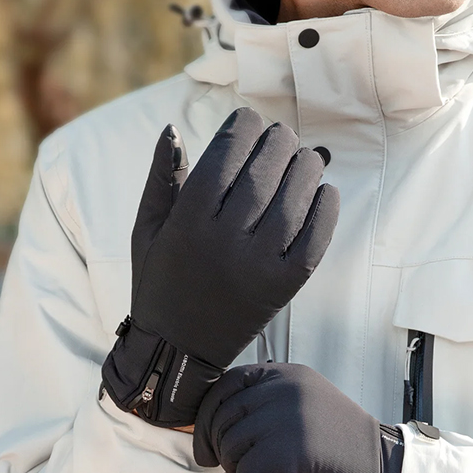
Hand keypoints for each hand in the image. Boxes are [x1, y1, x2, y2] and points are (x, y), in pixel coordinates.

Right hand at [101, 108, 339, 427]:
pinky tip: (323, 191)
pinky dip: (325, 209)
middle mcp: (222, 243)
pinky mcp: (284, 287)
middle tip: (282, 136)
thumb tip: (174, 128)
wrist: (177, 353)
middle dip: (277, 143)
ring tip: (305, 158)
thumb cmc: (160, 281)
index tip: (250, 119)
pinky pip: (315, 239)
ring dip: (305, 169)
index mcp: (186, 223)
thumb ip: (162, 179)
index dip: (242, 128)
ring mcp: (257, 267)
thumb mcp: (147, 230)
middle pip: (263, 174)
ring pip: (293, 201)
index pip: (223, 156)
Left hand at [193, 363, 404, 472]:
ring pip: (230, 453)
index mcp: (286, 374)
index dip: (206, 419)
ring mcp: (286, 419)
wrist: (384, 469)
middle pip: (222, 422)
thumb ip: (264, 404)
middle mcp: (284, 389)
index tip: (207, 448)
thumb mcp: (303, 406)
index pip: (225, 386)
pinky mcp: (289, 453)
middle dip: (225, 457)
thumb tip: (209, 426)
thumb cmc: (341, 445)